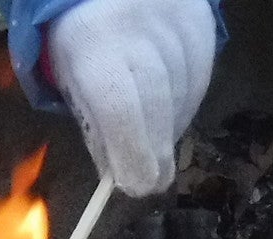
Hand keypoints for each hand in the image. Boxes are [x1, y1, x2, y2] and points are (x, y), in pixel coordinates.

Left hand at [44, 0, 215, 196]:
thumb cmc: (82, 36)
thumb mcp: (71, 74)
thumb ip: (93, 116)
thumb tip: (119, 170)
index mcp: (94, 40)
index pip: (119, 105)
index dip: (131, 150)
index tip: (138, 185)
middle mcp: (139, 26)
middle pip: (157, 100)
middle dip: (155, 148)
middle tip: (154, 181)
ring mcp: (175, 19)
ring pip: (184, 89)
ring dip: (171, 127)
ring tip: (158, 147)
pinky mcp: (200, 19)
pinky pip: (201, 73)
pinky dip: (188, 103)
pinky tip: (173, 116)